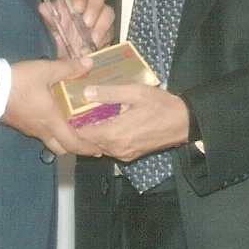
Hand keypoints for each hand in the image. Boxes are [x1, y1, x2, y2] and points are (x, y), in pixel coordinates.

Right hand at [0, 57, 102, 157]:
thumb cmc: (19, 83)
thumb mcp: (45, 70)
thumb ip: (67, 68)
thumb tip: (89, 63)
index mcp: (52, 121)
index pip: (73, 143)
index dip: (87, 148)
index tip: (99, 150)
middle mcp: (42, 130)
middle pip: (62, 149)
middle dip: (76, 148)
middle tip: (88, 142)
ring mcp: (30, 129)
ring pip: (51, 142)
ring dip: (63, 141)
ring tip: (73, 130)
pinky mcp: (21, 125)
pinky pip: (41, 134)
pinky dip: (52, 133)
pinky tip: (54, 119)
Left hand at [38, 0, 115, 58]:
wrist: (69, 57)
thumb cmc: (61, 36)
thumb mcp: (52, 28)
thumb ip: (49, 16)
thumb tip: (43, 7)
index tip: (77, 7)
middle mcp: (90, 3)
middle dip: (94, 6)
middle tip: (87, 22)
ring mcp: (101, 16)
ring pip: (108, 12)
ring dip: (101, 25)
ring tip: (92, 39)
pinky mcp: (109, 31)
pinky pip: (111, 31)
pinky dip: (103, 39)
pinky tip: (95, 47)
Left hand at [76, 83, 190, 162]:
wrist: (183, 122)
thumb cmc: (159, 105)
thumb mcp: (135, 92)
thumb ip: (109, 93)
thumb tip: (86, 92)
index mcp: (114, 133)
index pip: (82, 135)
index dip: (71, 125)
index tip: (65, 112)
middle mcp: (115, 148)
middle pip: (88, 143)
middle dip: (80, 129)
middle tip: (73, 112)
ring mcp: (123, 155)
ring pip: (98, 147)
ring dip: (92, 134)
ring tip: (87, 116)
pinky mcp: (130, 156)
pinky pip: (109, 149)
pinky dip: (103, 138)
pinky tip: (104, 124)